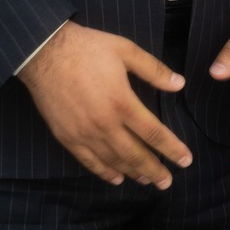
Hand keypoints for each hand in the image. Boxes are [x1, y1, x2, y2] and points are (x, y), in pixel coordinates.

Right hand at [17, 21, 192, 186]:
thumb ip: (153, 69)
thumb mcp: (124, 50)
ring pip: (114, 161)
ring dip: (133, 173)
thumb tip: (179, 84)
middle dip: (155, 170)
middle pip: (136, 155)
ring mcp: (84, 133)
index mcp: (122, 102)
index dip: (172, 149)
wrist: (43, 52)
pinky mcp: (67, 136)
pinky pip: (89, 161)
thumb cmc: (86, 48)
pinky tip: (116, 178)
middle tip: (168, 182)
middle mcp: (105, 123)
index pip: (154, 133)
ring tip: (147, 181)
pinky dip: (104, 172)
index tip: (186, 160)